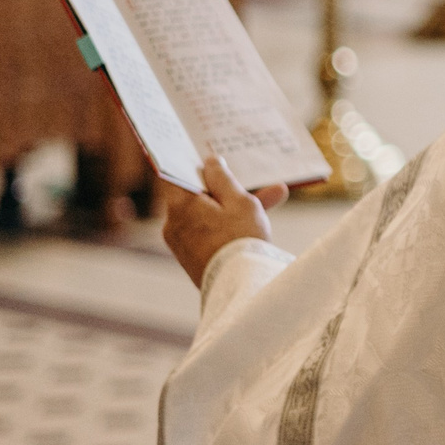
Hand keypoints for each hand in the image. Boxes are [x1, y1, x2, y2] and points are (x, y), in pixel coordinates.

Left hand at [160, 156, 286, 285]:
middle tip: (253, 180)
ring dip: (232, 208)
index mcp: (179, 204)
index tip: (203, 155)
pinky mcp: (191, 260)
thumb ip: (222, 178)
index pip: (175, 172)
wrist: (239, 289)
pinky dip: (225, 227)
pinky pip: (207, 234)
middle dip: (227, 189)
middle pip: (197, 196)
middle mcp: (172, 223)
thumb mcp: (239, 200)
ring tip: (272, 201)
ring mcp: (180, 244)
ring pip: (206, 216)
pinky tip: (254, 225)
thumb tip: (209, 162)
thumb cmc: (241, 239)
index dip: (190, 162)